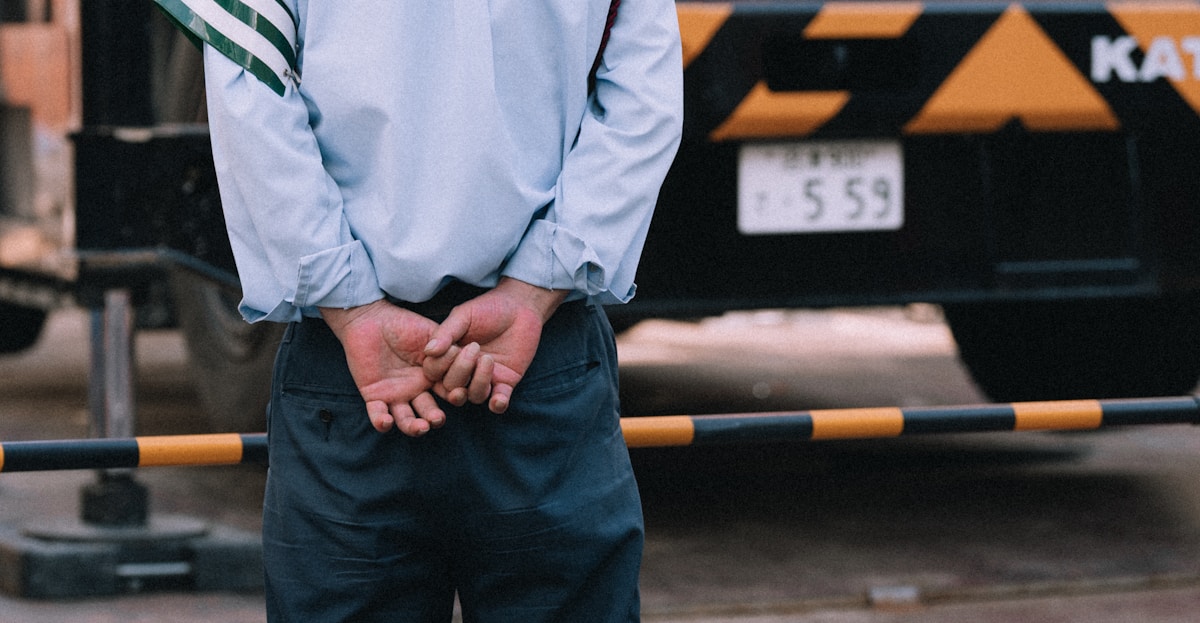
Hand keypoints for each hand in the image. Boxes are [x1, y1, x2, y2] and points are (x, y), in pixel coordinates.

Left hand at [321, 300, 451, 435]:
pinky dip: (381, 421)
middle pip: (428, 412)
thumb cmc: (404, 324)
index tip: (458, 396)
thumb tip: (466, 354)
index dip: (455, 397)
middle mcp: (416, 390)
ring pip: (406, 419)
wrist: (372, 318)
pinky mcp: (374, 395)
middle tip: (437, 420)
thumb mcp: (431, 334)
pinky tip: (387, 421)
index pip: (448, 393)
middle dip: (434, 418)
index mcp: (433, 377)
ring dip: (413, 427)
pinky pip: (377, 413)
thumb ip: (447, 346)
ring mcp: (395, 394)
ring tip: (420, 427)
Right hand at [424, 278, 567, 412]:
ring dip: (479, 382)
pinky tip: (498, 399)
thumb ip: (446, 332)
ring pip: (474, 396)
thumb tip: (428, 351)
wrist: (519, 307)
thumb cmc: (487, 309)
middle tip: (475, 348)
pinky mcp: (505, 383)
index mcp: (448, 357)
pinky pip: (498, 402)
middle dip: (461, 371)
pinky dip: (498, 404)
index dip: (440, 366)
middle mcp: (463, 372)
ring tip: (488, 359)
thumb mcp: (463, 316)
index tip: (453, 348)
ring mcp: (484, 379)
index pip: (434, 373)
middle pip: (452, 387)